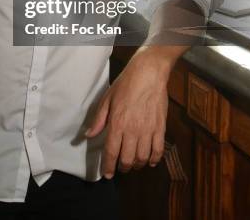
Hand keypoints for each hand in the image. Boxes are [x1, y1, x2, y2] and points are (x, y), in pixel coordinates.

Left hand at [85, 49, 168, 177]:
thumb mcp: (107, 99)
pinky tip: (149, 161)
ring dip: (137, 165)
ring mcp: (148, 130)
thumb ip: (99, 120)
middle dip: (122, 168)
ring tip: (133, 164)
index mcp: (117, 123)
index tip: (107, 174)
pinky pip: (158, 150)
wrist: (148, 74)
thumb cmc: (125, 84)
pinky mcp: (160, 128)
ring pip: (142, 158)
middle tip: (120, 168)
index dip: (108, 166)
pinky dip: (154, 159)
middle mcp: (132, 130)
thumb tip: (89, 135)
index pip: (111, 152)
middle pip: (127, 159)